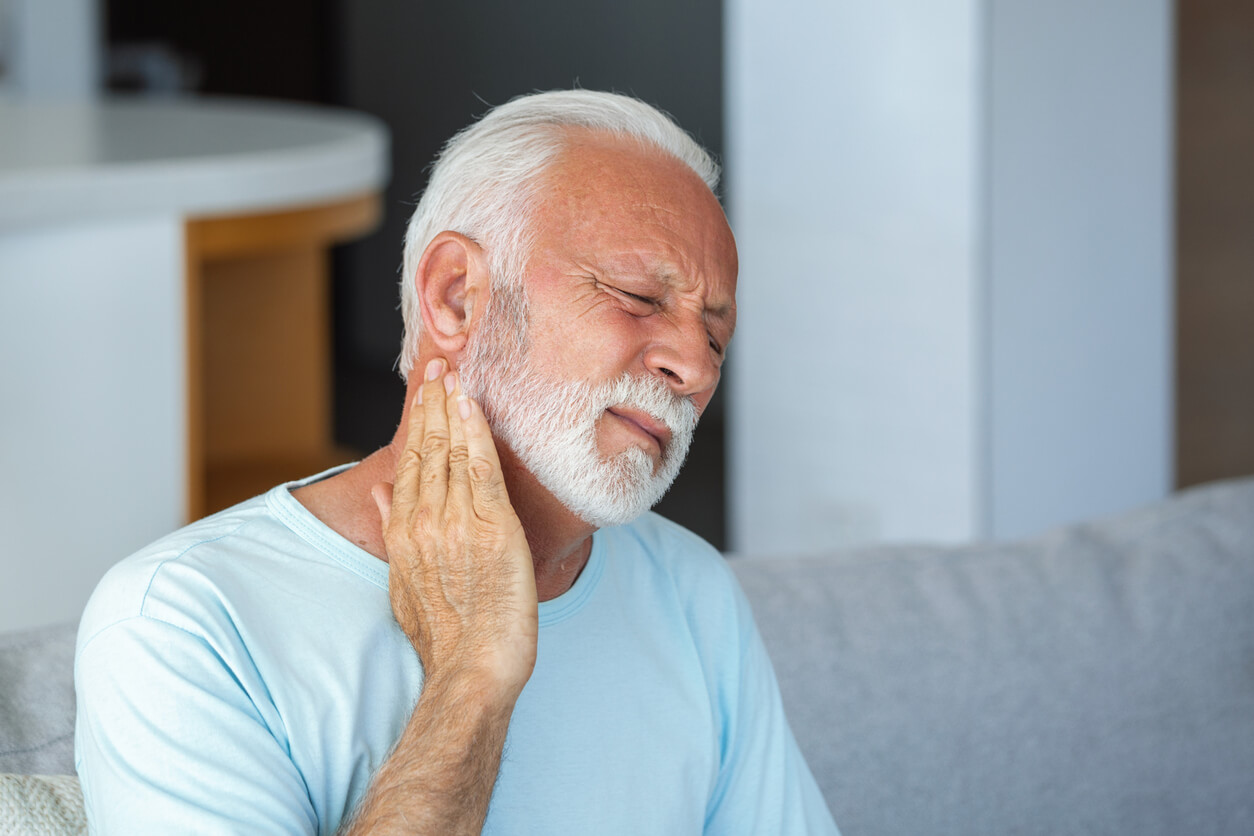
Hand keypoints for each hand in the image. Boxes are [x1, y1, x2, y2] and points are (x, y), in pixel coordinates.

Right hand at [372, 358, 537, 698]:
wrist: (473, 668)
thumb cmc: (445, 637)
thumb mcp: (403, 585)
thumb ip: (393, 533)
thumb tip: (381, 494)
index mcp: (402, 533)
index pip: (408, 463)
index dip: (417, 423)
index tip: (423, 391)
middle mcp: (423, 520)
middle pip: (426, 449)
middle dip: (431, 403)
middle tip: (438, 364)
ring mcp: (455, 521)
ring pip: (450, 451)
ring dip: (452, 408)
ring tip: (453, 373)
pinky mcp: (491, 526)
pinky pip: (479, 467)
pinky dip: (474, 432)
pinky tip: (472, 405)